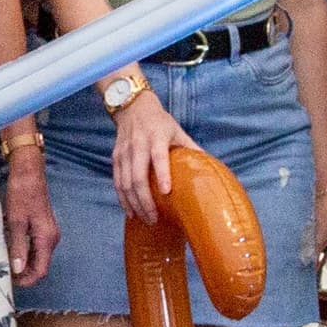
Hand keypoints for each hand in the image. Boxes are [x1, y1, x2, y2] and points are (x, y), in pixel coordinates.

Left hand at [1, 141, 55, 284]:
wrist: (28, 173)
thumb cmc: (22, 193)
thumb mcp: (16, 222)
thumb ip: (18, 248)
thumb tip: (18, 269)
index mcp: (47, 238)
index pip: (41, 270)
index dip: (27, 280)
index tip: (12, 281)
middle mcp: (51, 238)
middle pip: (40, 265)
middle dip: (24, 273)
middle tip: (5, 273)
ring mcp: (48, 233)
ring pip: (37, 257)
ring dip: (23, 262)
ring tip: (6, 261)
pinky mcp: (43, 227)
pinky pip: (35, 247)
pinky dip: (24, 252)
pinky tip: (11, 249)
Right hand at [108, 84, 189, 221]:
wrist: (132, 108)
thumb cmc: (160, 122)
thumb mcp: (178, 131)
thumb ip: (192, 149)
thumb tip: (210, 168)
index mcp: (157, 137)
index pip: (158, 157)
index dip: (162, 174)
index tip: (166, 192)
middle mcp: (138, 145)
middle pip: (138, 177)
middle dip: (145, 201)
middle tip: (154, 218)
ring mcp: (124, 153)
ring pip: (125, 183)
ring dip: (134, 204)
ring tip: (145, 219)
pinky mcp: (116, 158)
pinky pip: (117, 182)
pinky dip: (123, 199)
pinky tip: (130, 211)